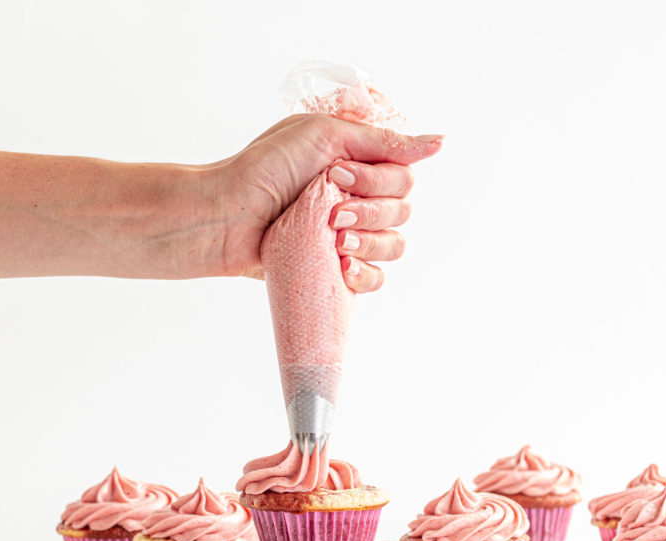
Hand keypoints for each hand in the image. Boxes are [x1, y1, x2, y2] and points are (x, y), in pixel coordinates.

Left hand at [208, 114, 441, 292]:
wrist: (226, 216)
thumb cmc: (264, 168)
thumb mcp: (323, 136)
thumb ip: (383, 140)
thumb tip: (439, 142)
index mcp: (357, 165)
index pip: (403, 176)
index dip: (379, 180)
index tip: (338, 174)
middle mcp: (357, 199)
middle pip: (402, 212)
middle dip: (371, 212)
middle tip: (333, 212)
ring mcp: (347, 235)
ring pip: (394, 246)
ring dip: (370, 243)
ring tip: (336, 241)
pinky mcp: (334, 268)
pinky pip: (374, 279)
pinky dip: (365, 274)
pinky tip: (343, 268)